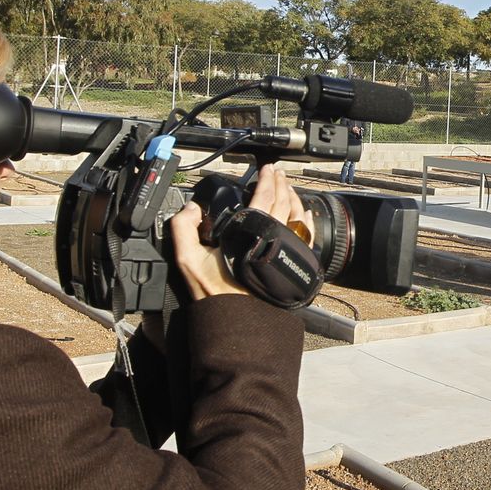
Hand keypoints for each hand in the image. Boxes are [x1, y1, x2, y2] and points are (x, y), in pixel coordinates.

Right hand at [169, 163, 311, 300]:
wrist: (236, 320)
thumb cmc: (215, 292)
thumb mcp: (189, 260)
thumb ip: (183, 229)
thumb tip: (191, 207)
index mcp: (250, 234)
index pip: (263, 197)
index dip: (266, 180)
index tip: (266, 169)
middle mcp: (274, 239)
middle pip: (284, 202)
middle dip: (281, 184)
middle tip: (277, 173)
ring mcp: (287, 251)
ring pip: (298, 216)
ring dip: (294, 198)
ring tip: (288, 187)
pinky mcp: (293, 263)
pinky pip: (306, 236)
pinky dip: (306, 220)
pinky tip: (304, 213)